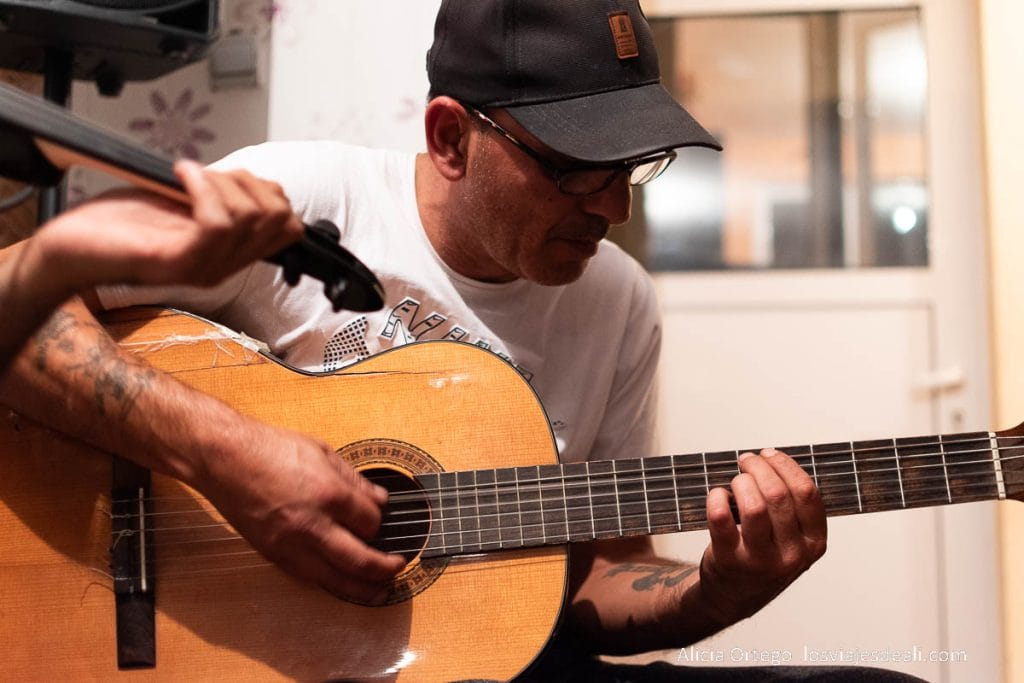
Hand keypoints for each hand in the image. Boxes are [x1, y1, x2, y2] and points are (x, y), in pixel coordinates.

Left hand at [38, 159, 303, 290]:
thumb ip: (219, 202)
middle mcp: (223, 267)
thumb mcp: (182, 208)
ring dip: (221, 181)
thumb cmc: (118, 225)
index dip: (273, 193)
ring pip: (250, 217)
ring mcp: (203, 268)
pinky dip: (202, 185)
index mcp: (229, 256)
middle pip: (279, 220)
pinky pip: (216, 221)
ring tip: (188, 174)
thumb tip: (252, 182)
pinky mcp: (177, 262)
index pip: (289, 229)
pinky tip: (180, 174)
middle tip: (210, 175)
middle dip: (250, 182)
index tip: (235, 177)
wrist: (70, 248)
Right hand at [196, 419, 405, 602]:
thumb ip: (354, 479)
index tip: (381, 520)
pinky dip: (328, 582)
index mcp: (329, 494)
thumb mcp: (321, 452)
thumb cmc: (270, 448)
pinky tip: (341, 583)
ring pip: (333, 579)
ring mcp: (290, 544)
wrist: (224, 460)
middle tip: (399, 567)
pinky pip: (307, 577)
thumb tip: (379, 499)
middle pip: (359, 560)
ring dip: (361, 589)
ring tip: (379, 591)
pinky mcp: (272, 554)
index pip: (370, 522)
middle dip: (385, 568)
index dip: (380, 523)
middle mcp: (312, 525)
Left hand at [699, 448, 826, 623]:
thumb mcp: (792, 538)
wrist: (733, 596)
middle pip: (778, 495)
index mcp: (814, 543)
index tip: (770, 454)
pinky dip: (717, 497)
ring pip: (753, 506)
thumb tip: (772, 459)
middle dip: (759, 467)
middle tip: (746, 460)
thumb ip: (792, 506)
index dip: (786, 466)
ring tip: (736, 479)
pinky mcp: (729, 561)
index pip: (807, 493)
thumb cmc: (763, 557)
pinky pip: (721, 518)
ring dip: (741, 482)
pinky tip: (718, 495)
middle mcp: (792, 554)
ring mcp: (760, 560)